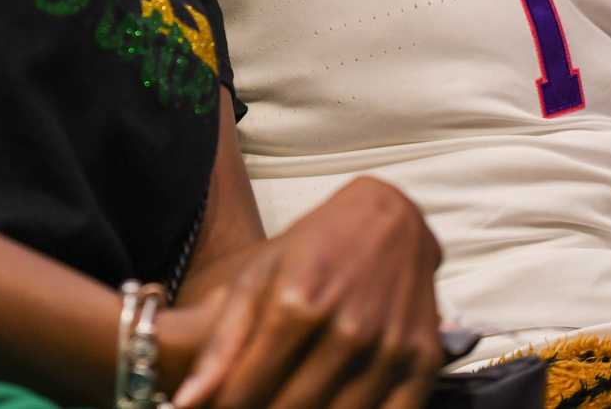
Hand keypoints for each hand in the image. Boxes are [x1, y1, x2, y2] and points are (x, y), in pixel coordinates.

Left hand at [165, 178, 442, 408]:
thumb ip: (222, 343)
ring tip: (283, 406)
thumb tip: (187, 402)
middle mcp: (347, 328)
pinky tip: (332, 408)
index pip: (246, 391)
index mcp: (297, 304)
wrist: (392, 219)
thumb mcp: (258, 277)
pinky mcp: (423, 361)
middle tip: (252, 407)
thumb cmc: (314, 248)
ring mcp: (389, 347)